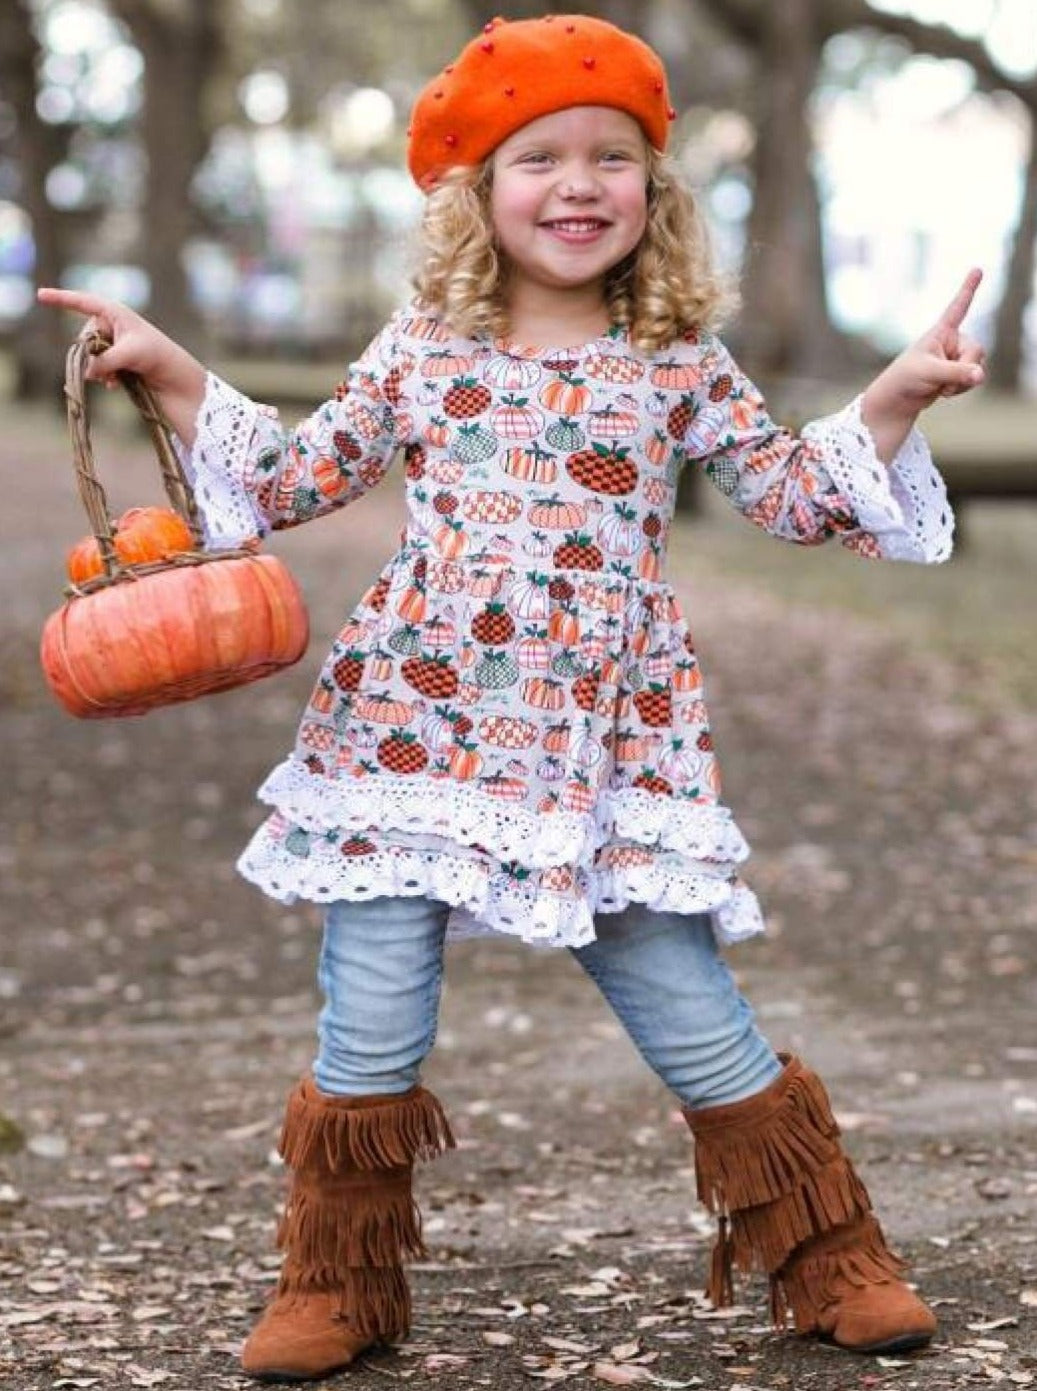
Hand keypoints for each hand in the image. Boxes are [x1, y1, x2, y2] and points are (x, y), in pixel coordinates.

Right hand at [37, 287, 206, 440]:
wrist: (177, 380)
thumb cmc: (158, 356)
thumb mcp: (129, 354)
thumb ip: (103, 360)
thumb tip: (87, 373)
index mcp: (115, 313)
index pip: (83, 302)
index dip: (61, 299)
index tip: (40, 295)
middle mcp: (112, 326)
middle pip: (84, 336)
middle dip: (91, 352)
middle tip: (111, 364)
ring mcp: (113, 345)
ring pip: (90, 356)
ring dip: (98, 368)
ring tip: (114, 378)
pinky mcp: (117, 362)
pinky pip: (97, 368)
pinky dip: (103, 376)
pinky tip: (114, 385)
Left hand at [896, 266, 985, 406]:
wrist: (899, 399)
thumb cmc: (906, 378)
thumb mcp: (929, 373)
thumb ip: (956, 373)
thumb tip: (980, 375)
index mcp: (941, 331)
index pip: (958, 307)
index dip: (968, 288)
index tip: (977, 269)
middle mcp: (952, 340)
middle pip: (978, 350)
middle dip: (965, 368)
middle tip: (945, 381)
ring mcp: (957, 356)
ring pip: (978, 367)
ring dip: (962, 382)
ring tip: (940, 386)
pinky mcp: (959, 372)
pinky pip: (974, 379)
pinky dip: (962, 388)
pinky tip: (944, 390)